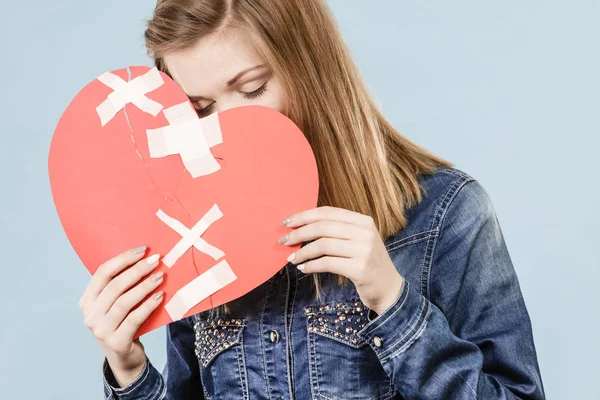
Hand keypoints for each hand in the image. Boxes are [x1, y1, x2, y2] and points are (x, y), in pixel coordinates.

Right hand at [79, 246, 163, 386]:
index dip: (123, 259)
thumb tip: (145, 259)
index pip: (102, 273)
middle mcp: (90, 315)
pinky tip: (160, 295)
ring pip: (124, 301)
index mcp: (87, 301)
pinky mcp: (116, 342)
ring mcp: (101, 330)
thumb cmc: (123, 324)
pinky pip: (135, 318)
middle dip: (137, 270)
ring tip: (160, 276)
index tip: (143, 250)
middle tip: (156, 260)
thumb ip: (122, 286)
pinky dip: (149, 305)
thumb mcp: (116, 305)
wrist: (124, 359)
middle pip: (115, 285)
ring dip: (145, 286)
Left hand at [280, 206, 403, 315]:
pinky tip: (303, 268)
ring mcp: (364, 250)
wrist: (389, 289)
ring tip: (291, 259)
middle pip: (323, 227)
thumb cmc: (366, 263)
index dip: (304, 215)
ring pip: (323, 244)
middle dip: (299, 233)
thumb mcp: (357, 241)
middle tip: (283, 240)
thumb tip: (300, 227)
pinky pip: (327, 263)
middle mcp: (365, 232)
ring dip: (302, 252)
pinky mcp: (360, 269)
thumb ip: (336, 231)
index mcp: (363, 221)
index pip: (328, 212)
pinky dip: (311, 265)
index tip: (286, 222)